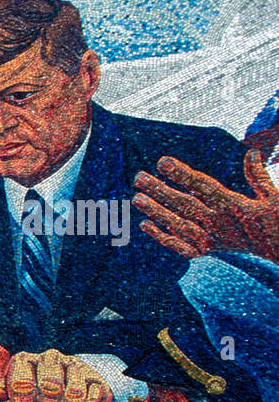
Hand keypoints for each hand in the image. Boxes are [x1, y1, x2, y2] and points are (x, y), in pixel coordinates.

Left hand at [6, 350, 110, 401]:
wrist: (58, 382)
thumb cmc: (24, 393)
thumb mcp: (5, 394)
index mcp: (23, 360)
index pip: (22, 382)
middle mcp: (49, 358)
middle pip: (50, 387)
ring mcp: (74, 365)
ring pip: (75, 393)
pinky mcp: (94, 376)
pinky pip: (95, 396)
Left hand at [134, 150, 278, 261]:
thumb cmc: (278, 220)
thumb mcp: (274, 197)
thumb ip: (258, 175)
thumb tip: (251, 152)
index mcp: (233, 205)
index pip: (202, 186)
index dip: (181, 174)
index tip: (162, 162)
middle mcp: (217, 222)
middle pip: (183, 204)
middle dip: (160, 190)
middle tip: (138, 177)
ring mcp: (209, 238)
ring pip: (177, 223)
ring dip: (156, 211)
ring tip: (136, 198)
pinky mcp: (207, 250)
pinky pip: (180, 245)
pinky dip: (162, 236)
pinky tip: (145, 225)